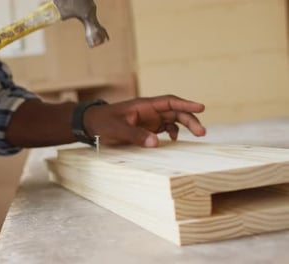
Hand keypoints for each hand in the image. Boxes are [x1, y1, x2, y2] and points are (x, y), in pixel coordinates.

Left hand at [83, 95, 205, 146]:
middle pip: (175, 112)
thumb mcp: (117, 128)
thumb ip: (135, 135)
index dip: (186, 104)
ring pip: (172, 120)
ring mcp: (148, 120)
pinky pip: (164, 129)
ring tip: (196, 135)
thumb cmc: (102, 122)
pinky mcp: (146, 129)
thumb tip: (157, 142)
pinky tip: (173, 141)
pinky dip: (172, 133)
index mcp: (144, 105)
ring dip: (184, 127)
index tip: (201, 107)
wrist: (90, 124)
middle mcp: (149, 111)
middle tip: (201, 132)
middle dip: (189, 119)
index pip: (169, 102)